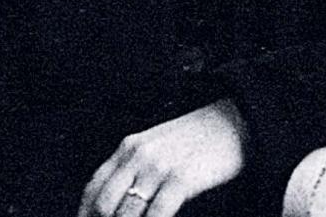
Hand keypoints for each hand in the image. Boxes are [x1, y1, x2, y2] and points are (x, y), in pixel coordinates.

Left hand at [78, 99, 247, 216]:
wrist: (240, 119)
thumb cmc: (202, 137)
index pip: (93, 189)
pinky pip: (156, 214)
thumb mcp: (160, 146)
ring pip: (126, 213)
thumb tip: (118, 205)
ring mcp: (159, 166)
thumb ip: (136, 168)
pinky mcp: (181, 177)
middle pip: (104, 205)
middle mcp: (139, 155)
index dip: (85, 214)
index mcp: (130, 146)